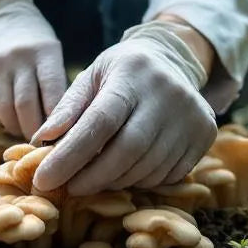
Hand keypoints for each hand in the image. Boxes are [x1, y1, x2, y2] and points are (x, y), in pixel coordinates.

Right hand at [0, 0, 66, 138]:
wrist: (0, 23)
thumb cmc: (36, 50)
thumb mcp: (53, 57)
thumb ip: (57, 89)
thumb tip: (59, 131)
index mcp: (42, 51)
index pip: (51, 89)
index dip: (55, 117)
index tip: (59, 134)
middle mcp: (14, 58)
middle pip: (24, 106)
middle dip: (34, 130)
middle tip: (40, 139)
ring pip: (4, 113)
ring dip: (17, 128)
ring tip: (25, 128)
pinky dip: (1, 121)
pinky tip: (9, 115)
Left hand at [31, 21, 216, 196]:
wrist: (172, 60)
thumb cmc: (120, 73)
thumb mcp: (91, 78)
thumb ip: (67, 108)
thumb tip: (42, 141)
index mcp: (132, 73)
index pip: (100, 122)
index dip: (70, 155)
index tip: (44, 178)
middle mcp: (167, 93)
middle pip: (127, 150)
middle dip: (92, 177)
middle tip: (68, 188)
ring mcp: (191, 115)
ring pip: (147, 167)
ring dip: (114, 181)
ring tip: (94, 178)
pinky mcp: (205, 134)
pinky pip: (168, 174)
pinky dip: (140, 181)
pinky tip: (125, 172)